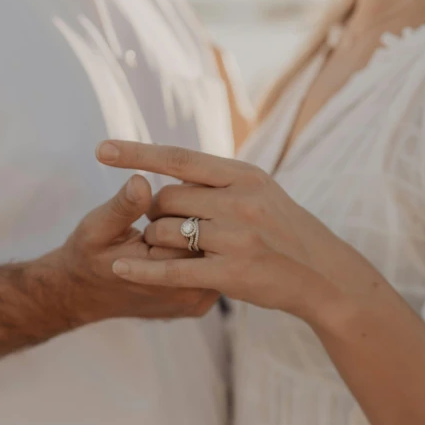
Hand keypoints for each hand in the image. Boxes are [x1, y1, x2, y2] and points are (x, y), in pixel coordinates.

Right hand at [48, 174, 218, 325]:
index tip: (169, 195)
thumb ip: (123, 206)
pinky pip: (211, 270)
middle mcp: (187, 293)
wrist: (82, 295)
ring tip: (179, 223)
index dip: (186, 203)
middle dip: (198, 218)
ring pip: (216, 255)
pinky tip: (184, 241)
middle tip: (175, 207)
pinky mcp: (198, 304)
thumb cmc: (88, 256)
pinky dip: (201, 252)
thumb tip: (141, 180)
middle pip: (214, 242)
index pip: (197, 227)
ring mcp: (196, 302)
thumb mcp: (97, 227)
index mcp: (164, 274)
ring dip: (204, 235)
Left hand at [96, 141, 344, 319]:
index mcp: (244, 176)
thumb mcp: (261, 192)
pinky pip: (173, 270)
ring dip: (159, 242)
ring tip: (179, 251)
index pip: (179, 158)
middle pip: (167, 198)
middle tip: (165, 226)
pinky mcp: (232, 273)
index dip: (137, 153)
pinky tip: (120, 268)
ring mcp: (237, 238)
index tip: (100, 149)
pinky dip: (142, 268)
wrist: (323, 274)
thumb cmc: (286, 231)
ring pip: (166, 232)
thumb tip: (174, 166)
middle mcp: (240, 201)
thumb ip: (220, 180)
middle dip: (156, 212)